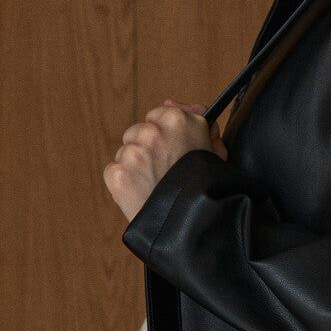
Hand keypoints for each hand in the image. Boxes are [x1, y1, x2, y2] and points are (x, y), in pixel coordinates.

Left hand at [103, 99, 227, 222]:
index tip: (175, 150)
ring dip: (137, 166)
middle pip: (140, 131)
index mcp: (177, 120)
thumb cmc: (209, 188)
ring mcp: (132, 153)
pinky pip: (114, 171)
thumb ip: (197, 121)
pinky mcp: (117, 174)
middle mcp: (152, 131)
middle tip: (166, 171)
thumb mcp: (215, 149)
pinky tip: (143, 194)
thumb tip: (172, 103)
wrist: (194, 227)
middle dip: (150, 148)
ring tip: (156, 186)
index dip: (168, 134)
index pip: (160, 115)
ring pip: (127, 152)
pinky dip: (125, 183)